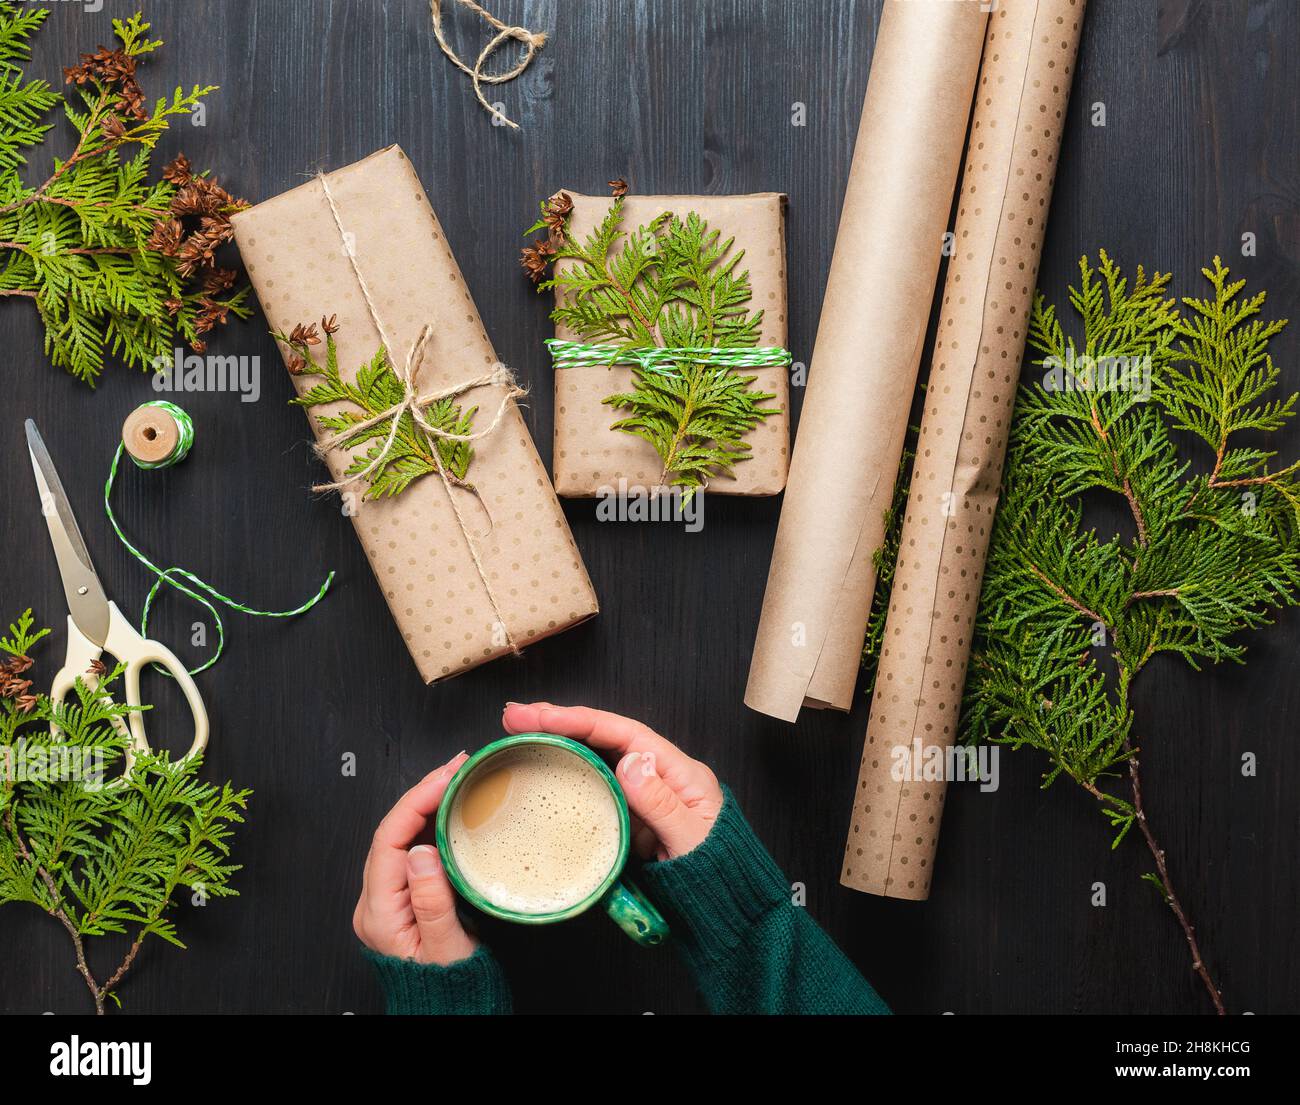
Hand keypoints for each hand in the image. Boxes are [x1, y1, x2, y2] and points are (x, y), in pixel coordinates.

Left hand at [353, 752, 477, 965]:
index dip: (417, 802)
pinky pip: (413, 848)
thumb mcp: (446, 948)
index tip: (447, 778)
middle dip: (423, 792)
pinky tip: (451, 806)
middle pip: (392, 832)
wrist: (450, 1008)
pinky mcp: (404, 895)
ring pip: (402, 836)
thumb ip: (432, 902)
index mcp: (379, 913)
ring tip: (457, 776)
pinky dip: (433, 822)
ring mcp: (388, 897)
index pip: (389, 840)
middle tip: (458, 765)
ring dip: (428, 802)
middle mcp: (376, 902)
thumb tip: (422, 851)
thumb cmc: (450, 985)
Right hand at [502, 703, 722, 860]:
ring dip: (560, 746)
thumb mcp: (693, 840)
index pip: (624, 734)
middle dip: (560, 723)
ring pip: (596, 761)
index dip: (580, 720)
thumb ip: (661, 803)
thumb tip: (629, 761)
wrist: (726, 913)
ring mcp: (643, 798)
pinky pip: (596, 791)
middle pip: (605, 739)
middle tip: (514, 717)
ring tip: (520, 734)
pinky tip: (543, 773)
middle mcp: (660, 777)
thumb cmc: (718, 877)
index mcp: (680, 772)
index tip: (541, 715)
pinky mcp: (630, 819)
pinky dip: (568, 778)